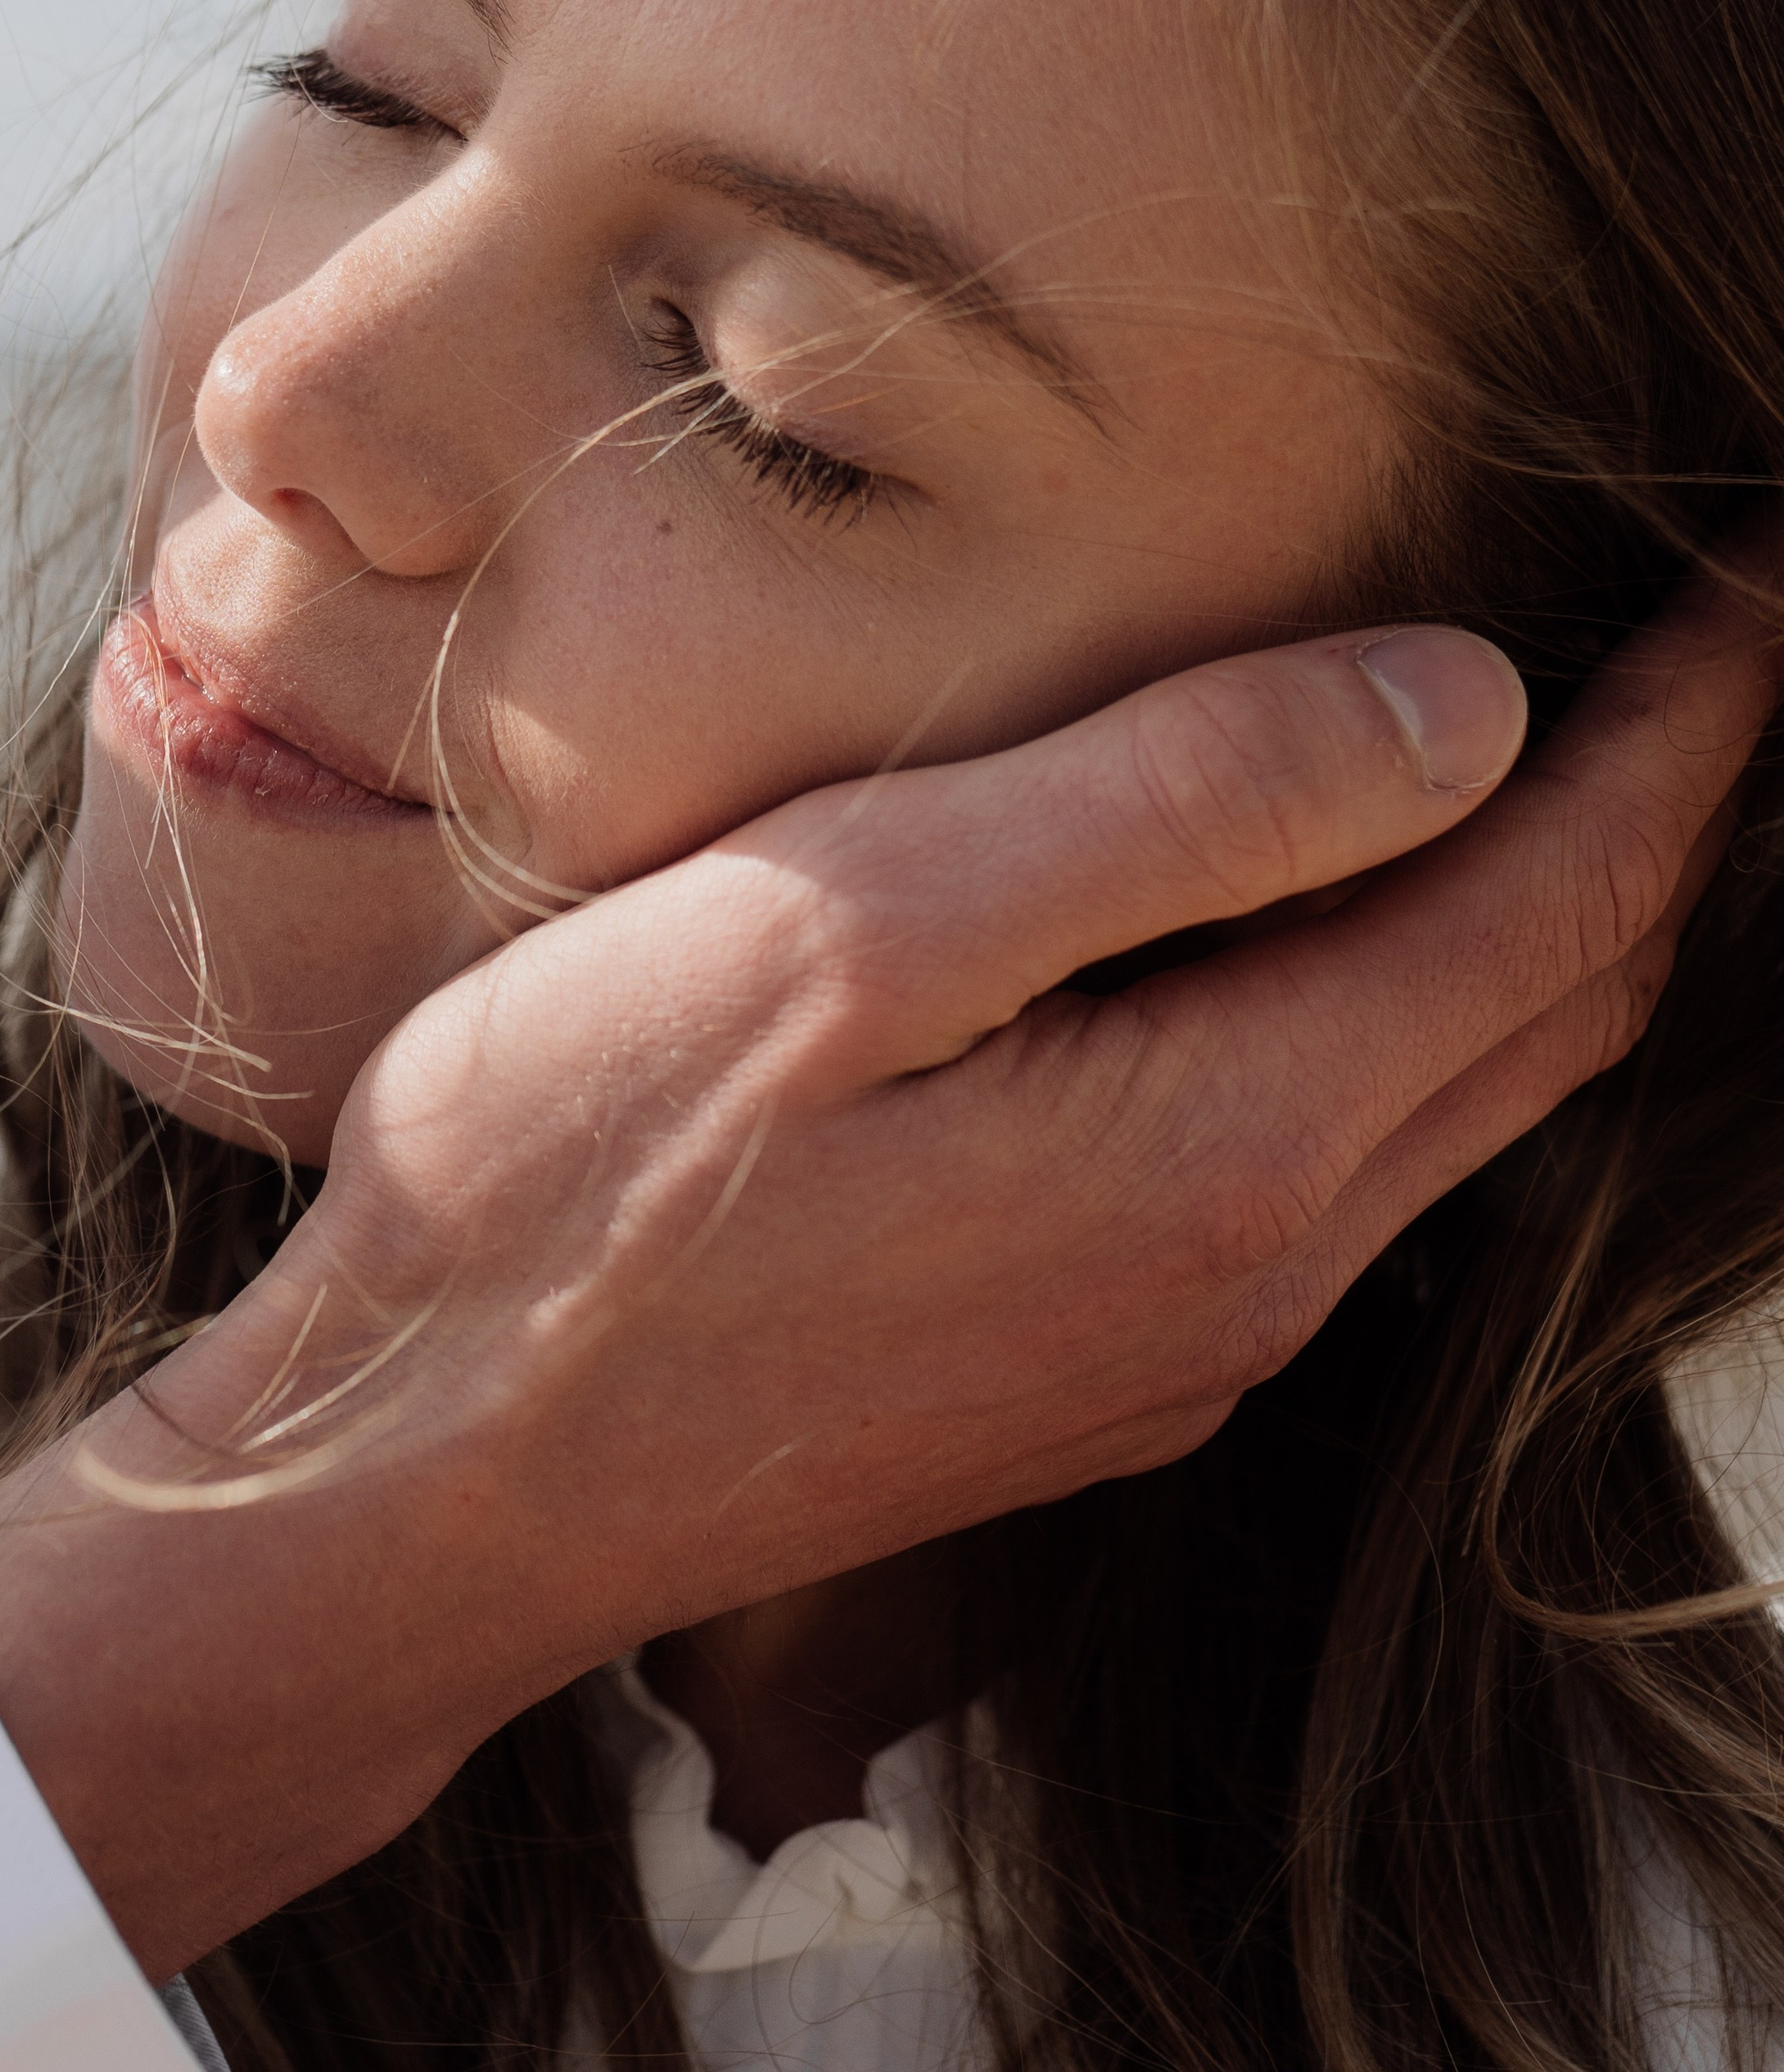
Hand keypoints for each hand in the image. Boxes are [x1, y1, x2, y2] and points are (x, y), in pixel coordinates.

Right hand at [0, 583, 1777, 1978]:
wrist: (422, 1491)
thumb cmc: (577, 1183)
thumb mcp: (852, 933)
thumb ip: (1170, 808)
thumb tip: (1464, 708)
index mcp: (1228, 1145)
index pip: (1557, 900)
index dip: (1684, 728)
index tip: (1757, 580)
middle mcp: (1253, 1273)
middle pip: (1552, 1019)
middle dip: (1659, 822)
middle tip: (1708, 652)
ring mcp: (1178, 1345)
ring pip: (1459, 1109)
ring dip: (1544, 933)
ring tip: (1568, 771)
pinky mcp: (1089, 1373)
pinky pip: (1337, 1176)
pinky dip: (1409, 1030)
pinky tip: (1343, 952)